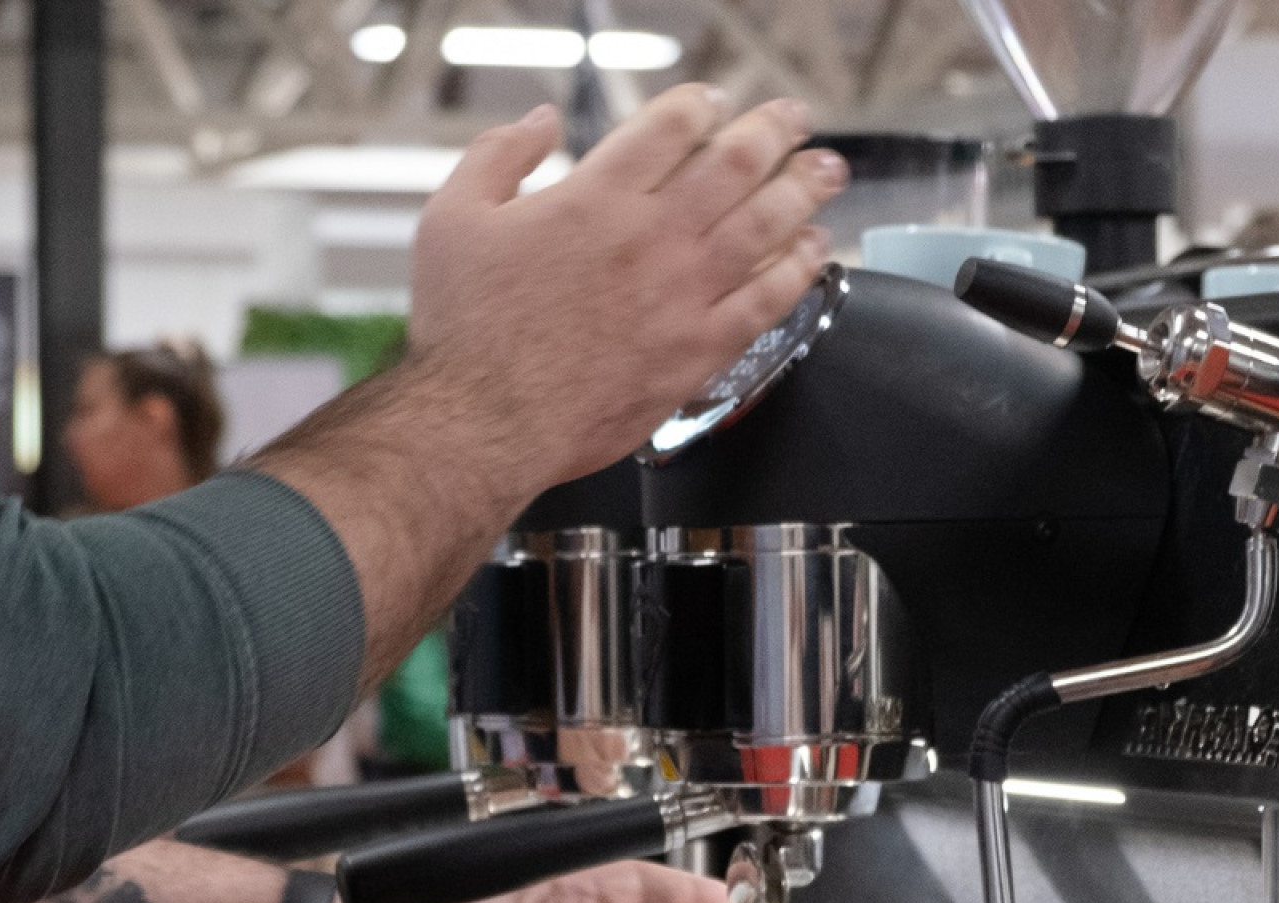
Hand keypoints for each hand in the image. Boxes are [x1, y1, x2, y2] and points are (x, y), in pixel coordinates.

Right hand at [407, 85, 845, 488]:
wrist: (483, 422)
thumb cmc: (465, 332)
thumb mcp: (452, 220)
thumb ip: (497, 156)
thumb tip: (539, 122)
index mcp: (594, 196)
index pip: (672, 124)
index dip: (702, 103)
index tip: (713, 103)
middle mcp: (650, 237)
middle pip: (737, 161)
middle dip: (775, 129)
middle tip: (794, 119)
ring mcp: (682, 294)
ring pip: (767, 223)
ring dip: (805, 188)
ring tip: (826, 170)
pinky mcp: (698, 350)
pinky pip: (769, 299)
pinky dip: (800, 268)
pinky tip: (814, 251)